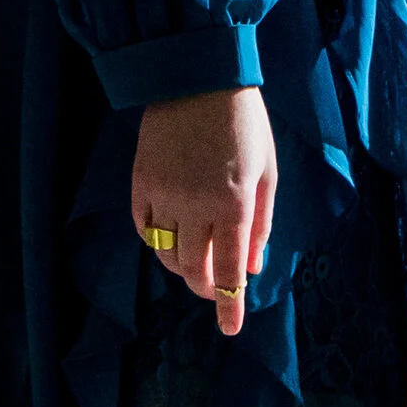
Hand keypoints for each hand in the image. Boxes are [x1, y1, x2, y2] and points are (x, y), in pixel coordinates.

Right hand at [133, 86, 276, 336]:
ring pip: (165, 254)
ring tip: (196, 264)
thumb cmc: (243, 123)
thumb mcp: (266, 171)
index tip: (230, 329)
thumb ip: (260, 222)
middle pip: (193, 269)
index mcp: (233, 203)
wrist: (197, 77)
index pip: (230, 270)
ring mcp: (163, 194)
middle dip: (205, 288)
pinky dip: (156, 243)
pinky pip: (143, 228)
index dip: (229, 305)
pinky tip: (169, 240)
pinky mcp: (140, 181)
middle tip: (214, 291)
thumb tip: (253, 266)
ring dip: (182, 268)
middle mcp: (195, 205)